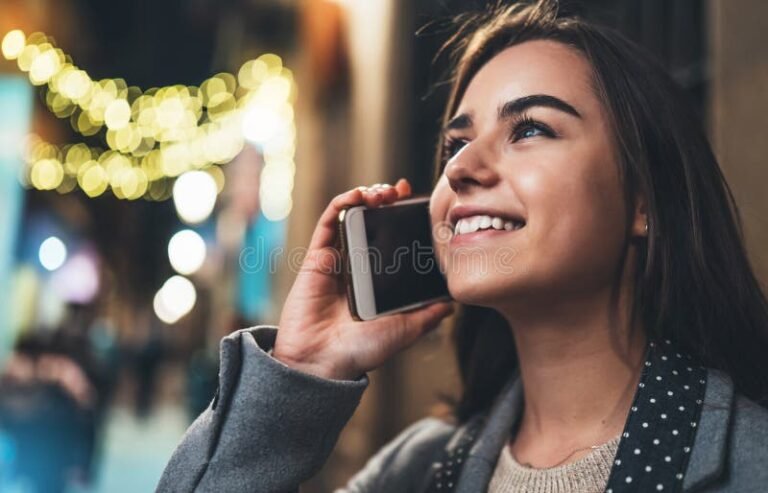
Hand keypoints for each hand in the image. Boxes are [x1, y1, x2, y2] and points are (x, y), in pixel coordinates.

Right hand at [274, 179, 453, 379]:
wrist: (322, 363)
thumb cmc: (361, 351)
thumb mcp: (405, 330)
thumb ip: (428, 315)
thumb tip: (453, 303)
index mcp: (378, 282)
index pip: (394, 243)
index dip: (406, 222)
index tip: (421, 208)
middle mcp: (358, 268)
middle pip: (374, 224)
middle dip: (388, 203)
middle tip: (403, 191)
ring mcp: (337, 260)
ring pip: (351, 218)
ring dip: (367, 197)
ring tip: (384, 192)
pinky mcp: (317, 258)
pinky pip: (328, 223)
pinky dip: (342, 204)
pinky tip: (358, 196)